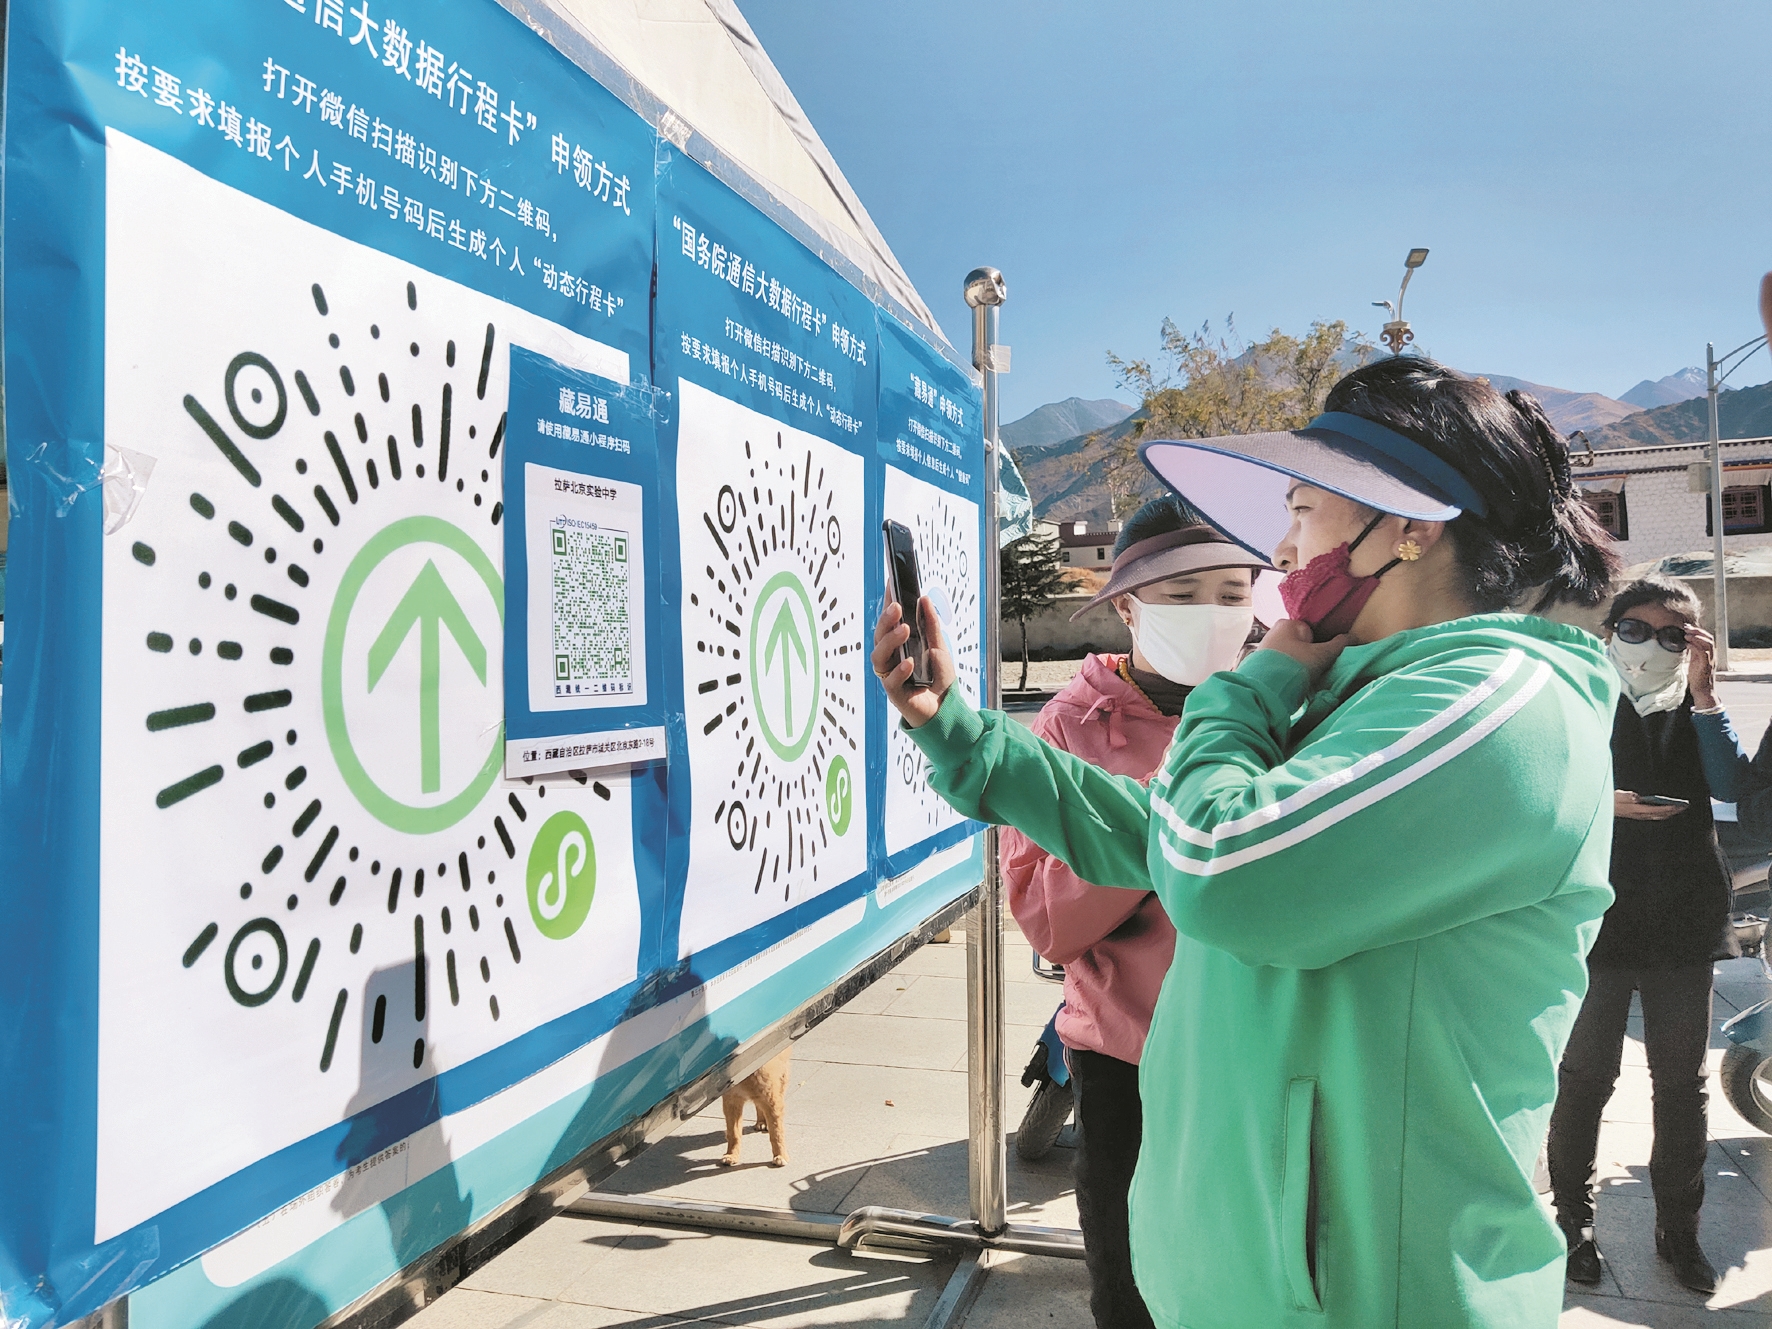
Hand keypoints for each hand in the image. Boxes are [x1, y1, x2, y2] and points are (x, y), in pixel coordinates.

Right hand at [872, 596, 955, 728]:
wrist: (946, 708)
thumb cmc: (939, 678)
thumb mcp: (939, 646)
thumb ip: (931, 625)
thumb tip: (924, 599)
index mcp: (898, 645)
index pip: (890, 620)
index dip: (888, 602)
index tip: (891, 582)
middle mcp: (890, 658)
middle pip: (880, 635)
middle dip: (886, 620)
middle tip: (897, 607)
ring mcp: (890, 674)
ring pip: (879, 655)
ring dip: (890, 641)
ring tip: (904, 630)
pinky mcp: (894, 693)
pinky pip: (890, 680)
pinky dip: (899, 670)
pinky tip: (910, 662)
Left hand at [1255, 618, 1348, 687]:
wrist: (1265, 690)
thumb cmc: (1295, 665)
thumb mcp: (1322, 655)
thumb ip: (1339, 645)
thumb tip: (1353, 637)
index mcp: (1287, 624)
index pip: (1312, 632)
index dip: (1320, 646)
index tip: (1322, 660)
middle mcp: (1273, 633)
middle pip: (1301, 645)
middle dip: (1309, 657)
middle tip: (1314, 670)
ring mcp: (1265, 649)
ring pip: (1292, 657)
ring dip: (1299, 667)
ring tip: (1303, 679)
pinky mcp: (1261, 666)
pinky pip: (1281, 667)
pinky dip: (1288, 674)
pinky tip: (1291, 683)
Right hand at [1614, 790, 1684, 820]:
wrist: (1604, 807)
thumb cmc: (1610, 800)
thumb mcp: (1616, 795)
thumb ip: (1627, 796)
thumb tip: (1636, 796)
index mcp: (1636, 810)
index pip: (1656, 810)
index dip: (1667, 808)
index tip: (1677, 806)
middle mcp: (1639, 814)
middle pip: (1659, 814)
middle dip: (1672, 811)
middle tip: (1683, 807)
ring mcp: (1639, 815)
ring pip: (1658, 816)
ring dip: (1668, 813)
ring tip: (1677, 808)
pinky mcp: (1638, 814)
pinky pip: (1654, 815)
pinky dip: (1662, 813)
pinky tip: (1666, 810)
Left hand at [1685, 625, 1717, 708]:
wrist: (1702, 690)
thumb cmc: (1698, 676)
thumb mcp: (1695, 661)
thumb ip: (1694, 652)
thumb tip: (1688, 642)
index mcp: (1709, 654)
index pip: (1708, 638)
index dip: (1699, 631)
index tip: (1688, 627)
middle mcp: (1712, 656)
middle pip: (1709, 638)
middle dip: (1698, 631)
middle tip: (1687, 628)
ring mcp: (1710, 660)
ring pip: (1708, 644)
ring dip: (1697, 637)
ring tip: (1686, 635)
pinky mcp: (1706, 666)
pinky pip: (1703, 653)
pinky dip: (1696, 646)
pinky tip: (1687, 644)